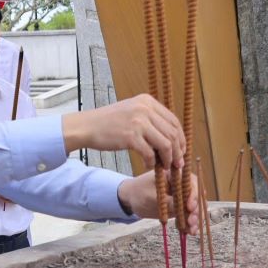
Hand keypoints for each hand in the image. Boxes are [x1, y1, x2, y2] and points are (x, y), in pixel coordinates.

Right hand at [61, 94, 184, 169]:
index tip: (181, 150)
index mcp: (146, 101)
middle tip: (177, 163)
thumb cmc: (107, 122)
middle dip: (178, 151)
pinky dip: (151, 162)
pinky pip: (150, 153)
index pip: (174, 121)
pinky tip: (148, 165)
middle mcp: (144, 109)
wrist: (86, 126)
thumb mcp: (131, 112)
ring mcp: (138, 122)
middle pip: (173, 133)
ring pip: (166, 144)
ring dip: (168, 158)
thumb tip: (171, 136)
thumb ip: (150, 118)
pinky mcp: (131, 136)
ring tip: (165, 166)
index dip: (181, 138)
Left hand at [116, 171, 200, 232]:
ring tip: (190, 230)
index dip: (193, 194)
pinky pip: (189, 215)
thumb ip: (168, 201)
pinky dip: (190, 223)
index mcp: (173, 175)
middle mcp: (181, 184)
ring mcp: (181, 196)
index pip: (190, 182)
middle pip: (196, 196)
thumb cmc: (138, 193)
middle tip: (190, 221)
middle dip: (196, 210)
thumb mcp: (151, 197)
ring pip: (195, 207)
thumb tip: (186, 208)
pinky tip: (189, 231)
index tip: (189, 206)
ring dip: (195, 219)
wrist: (130, 199)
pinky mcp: (180, 207)